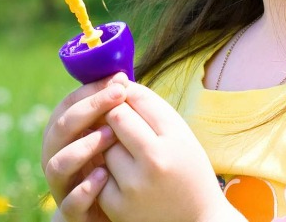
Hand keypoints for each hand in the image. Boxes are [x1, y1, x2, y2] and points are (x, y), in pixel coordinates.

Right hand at [42, 73, 129, 221]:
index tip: (118, 80)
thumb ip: (110, 113)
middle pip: (60, 129)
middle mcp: (56, 157)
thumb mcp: (110, 137)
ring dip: (83, 147)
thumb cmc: (113, 168)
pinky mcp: (71, 214)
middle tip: (118, 97)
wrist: (113, 214)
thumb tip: (122, 75)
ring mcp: (61, 186)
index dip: (90, 90)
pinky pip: (70, 203)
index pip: (68, 105)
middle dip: (88, 110)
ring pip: (57, 164)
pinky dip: (85, 189)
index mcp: (64, 136)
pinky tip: (105, 176)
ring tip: (111, 135)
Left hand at [98, 82, 242, 221]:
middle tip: (122, 122)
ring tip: (127, 153)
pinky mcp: (117, 206)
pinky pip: (98, 172)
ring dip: (109, 143)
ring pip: (104, 144)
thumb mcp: (180, 134)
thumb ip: (150, 106)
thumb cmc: (187, 168)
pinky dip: (105, 171)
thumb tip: (116, 79)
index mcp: (175, 139)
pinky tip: (121, 176)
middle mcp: (155, 162)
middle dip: (115, 115)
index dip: (127, 95)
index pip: (137, 99)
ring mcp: (134, 186)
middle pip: (116, 117)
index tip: (127, 99)